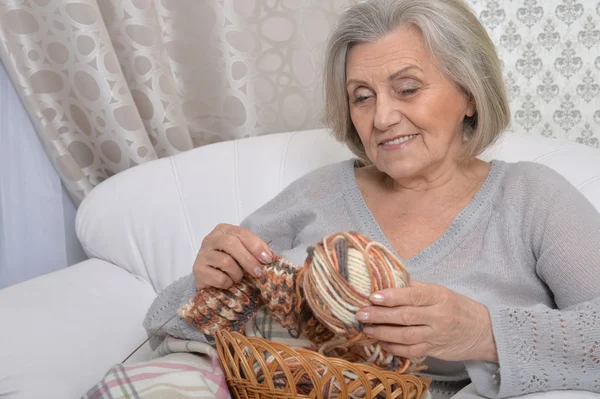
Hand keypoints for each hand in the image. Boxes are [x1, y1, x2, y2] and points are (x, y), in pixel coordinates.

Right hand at [192, 223, 273, 289]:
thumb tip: (270, 257)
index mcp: (223, 230)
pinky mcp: (198, 270)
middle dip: (248, 260)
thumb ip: (255, 251)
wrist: (211, 279)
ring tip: (238, 278)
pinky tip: (228, 283)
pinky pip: (219, 278)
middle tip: (258, 272)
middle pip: (231, 244)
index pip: (241, 233)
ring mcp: (202, 254)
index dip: (256, 246)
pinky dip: (228, 283)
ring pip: (226, 261)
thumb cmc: (231, 263)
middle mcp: (210, 239)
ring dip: (237, 273)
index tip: (267, 259)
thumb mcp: (244, 252)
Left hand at [355, 281, 497, 362]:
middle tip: (361, 313)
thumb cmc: (457, 306)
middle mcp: (438, 316)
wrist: (484, 331)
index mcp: (438, 296)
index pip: (413, 295)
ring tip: (367, 329)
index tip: (372, 296)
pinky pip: (412, 351)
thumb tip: (389, 278)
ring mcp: (437, 335)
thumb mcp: (440, 291)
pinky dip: (395, 349)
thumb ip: (415, 287)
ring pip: (406, 336)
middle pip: (405, 316)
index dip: (391, 296)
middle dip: (380, 315)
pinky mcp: (435, 350)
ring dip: (383, 333)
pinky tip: (382, 343)